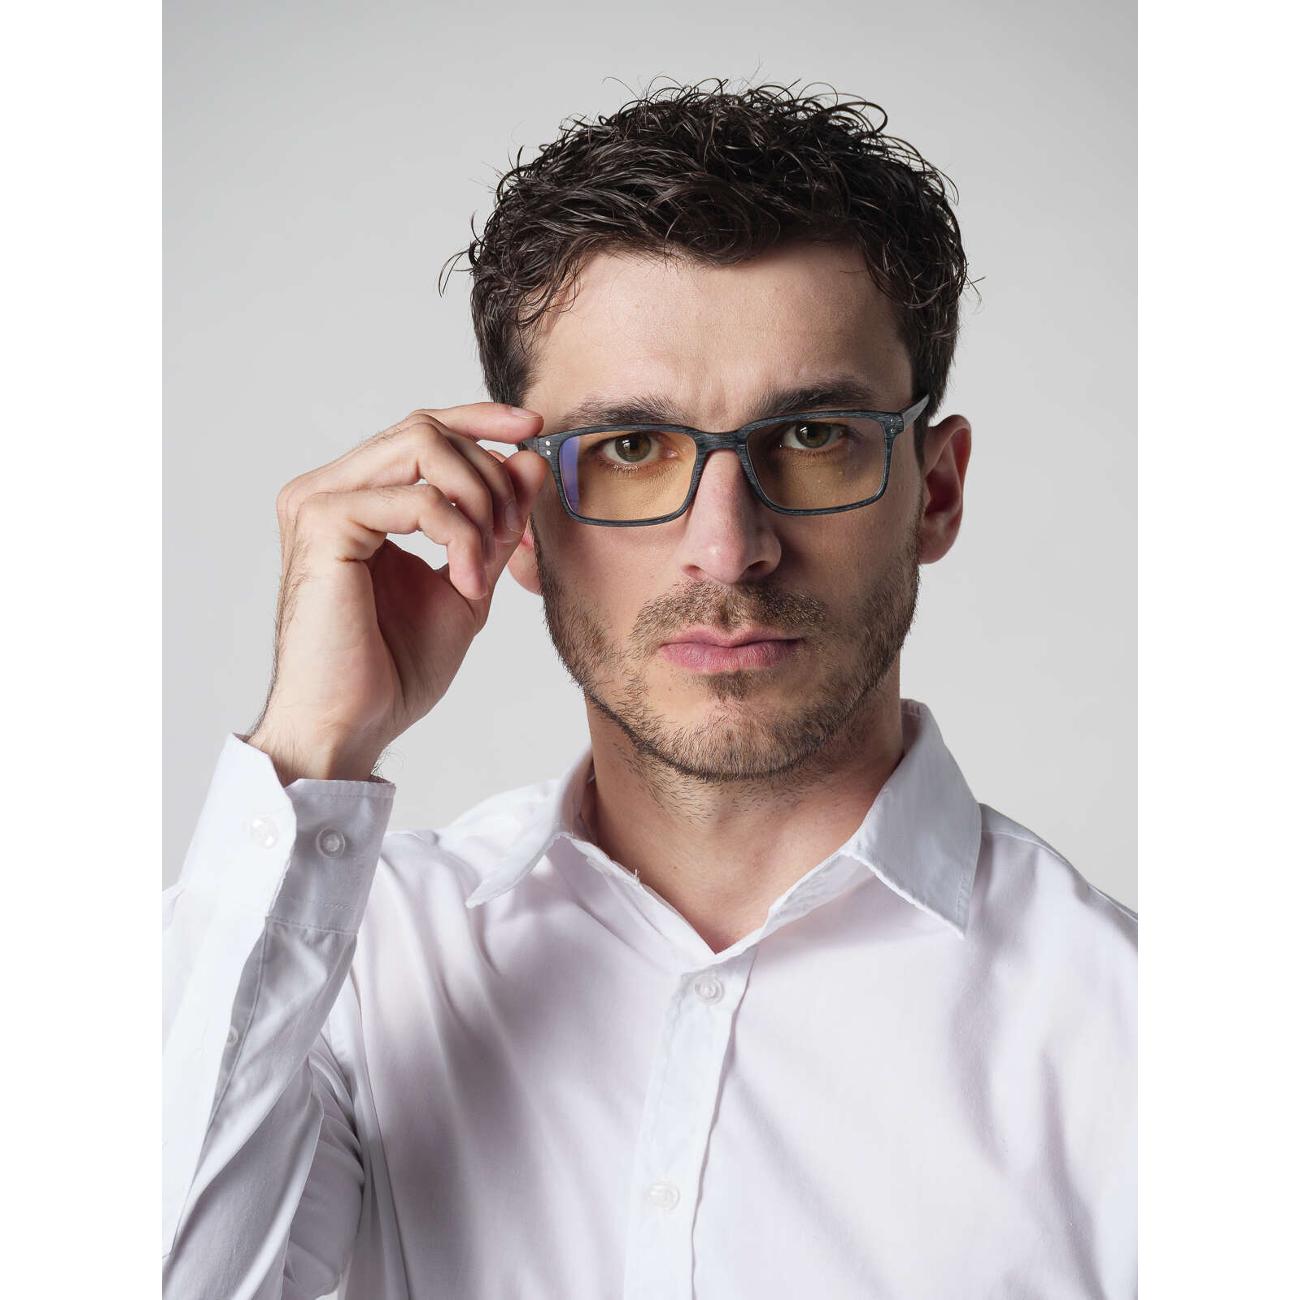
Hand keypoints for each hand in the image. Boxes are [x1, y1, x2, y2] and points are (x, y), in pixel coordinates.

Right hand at [245, 403, 549, 782]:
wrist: (352, 724)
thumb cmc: (393, 667)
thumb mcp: (466, 580)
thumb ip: (493, 522)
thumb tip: (529, 458)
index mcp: (354, 497)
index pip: (420, 430)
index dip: (480, 419)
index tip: (533, 430)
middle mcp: (328, 489)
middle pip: (426, 429)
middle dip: (489, 475)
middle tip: (510, 535)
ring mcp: (319, 501)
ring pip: (423, 446)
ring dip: (477, 500)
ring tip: (483, 564)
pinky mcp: (324, 523)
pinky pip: (417, 499)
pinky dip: (459, 536)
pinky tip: (465, 582)